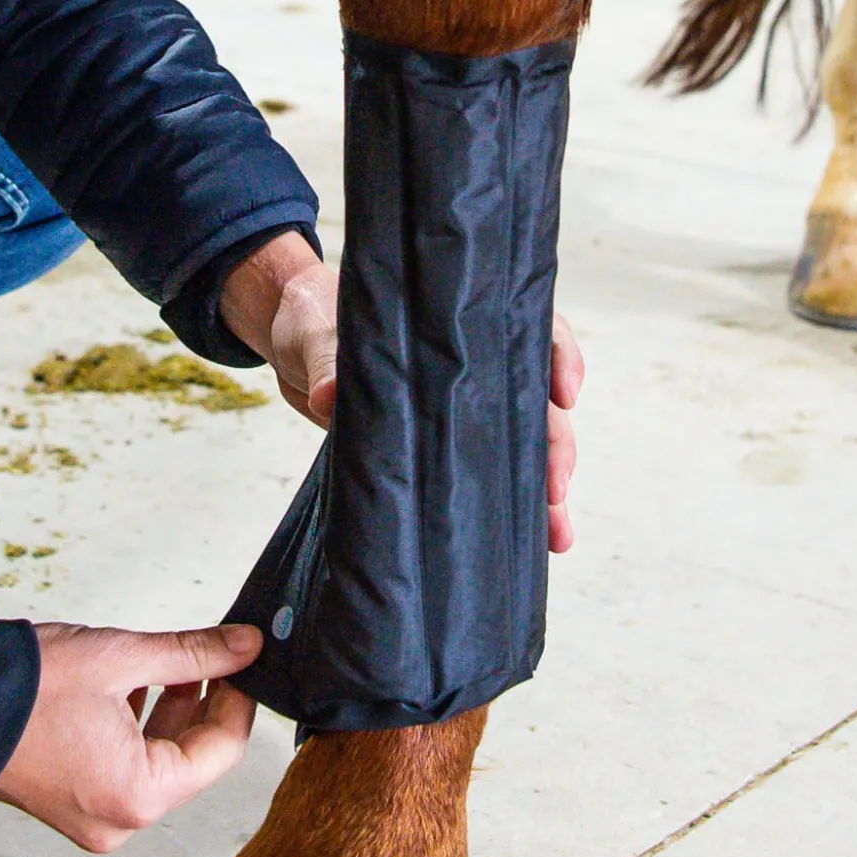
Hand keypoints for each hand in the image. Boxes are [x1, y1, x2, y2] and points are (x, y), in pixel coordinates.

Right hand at [0, 620, 261, 850]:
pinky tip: (137, 684)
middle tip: (213, 655)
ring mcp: (91, 817)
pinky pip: (125, 768)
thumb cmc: (25, 688)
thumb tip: (247, 646)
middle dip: (204, 703)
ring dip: (172, 711)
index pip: (221, 752)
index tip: (243, 662)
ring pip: (159, 763)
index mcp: (138, 796)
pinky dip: (138, 728)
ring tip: (174, 662)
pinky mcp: (70, 803)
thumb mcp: (123, 658)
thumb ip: (193, 653)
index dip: (238, 699)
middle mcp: (118, 821)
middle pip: (191, 761)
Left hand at [223, 236, 584, 551]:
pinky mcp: (437, 443)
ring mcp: (458, 407)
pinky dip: (505, 504)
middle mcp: (472, 364)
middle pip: (535, 400)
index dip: (558, 356)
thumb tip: (331, 398)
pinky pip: (481, 471)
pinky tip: (525, 540)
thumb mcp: (317, 331)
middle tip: (556, 490)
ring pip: (518, 444)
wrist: (291, 343)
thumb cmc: (315, 316)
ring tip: (557, 535)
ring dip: (542, 489)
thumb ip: (328, 361)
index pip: (529, 328)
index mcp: (459, 321)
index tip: (564, 394)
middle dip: (555, 446)